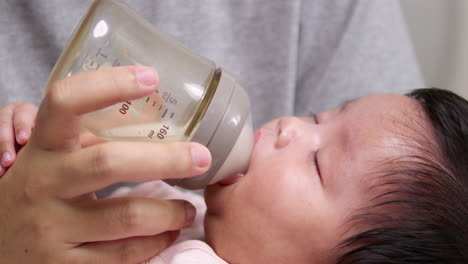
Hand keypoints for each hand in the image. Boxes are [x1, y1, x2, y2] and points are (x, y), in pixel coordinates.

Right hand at [0, 66, 210, 262]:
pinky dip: (155, 242)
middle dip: (166, 158)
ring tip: (189, 208)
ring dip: (169, 211)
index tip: (150, 77)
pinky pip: (122, 254)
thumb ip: (87, 141)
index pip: (65, 102)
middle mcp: (43, 184)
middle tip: (202, 156)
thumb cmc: (36, 192)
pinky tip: (168, 232)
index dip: (108, 84)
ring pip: (127, 216)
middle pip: (110, 162)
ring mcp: (52, 228)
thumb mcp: (48, 160)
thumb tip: (153, 121)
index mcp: (41, 149)